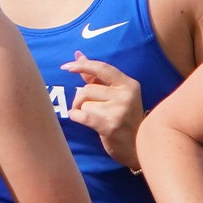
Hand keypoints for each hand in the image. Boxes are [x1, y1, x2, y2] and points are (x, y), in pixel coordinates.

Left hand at [61, 51, 144, 169]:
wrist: (137, 146)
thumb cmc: (122, 118)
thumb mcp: (115, 95)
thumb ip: (96, 76)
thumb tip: (78, 55)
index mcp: (129, 84)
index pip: (102, 68)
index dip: (83, 66)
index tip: (66, 67)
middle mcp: (127, 95)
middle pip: (87, 89)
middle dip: (80, 99)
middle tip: (87, 109)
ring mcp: (120, 110)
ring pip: (84, 103)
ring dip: (82, 111)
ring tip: (94, 118)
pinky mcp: (111, 126)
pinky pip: (83, 116)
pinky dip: (76, 116)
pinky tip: (78, 118)